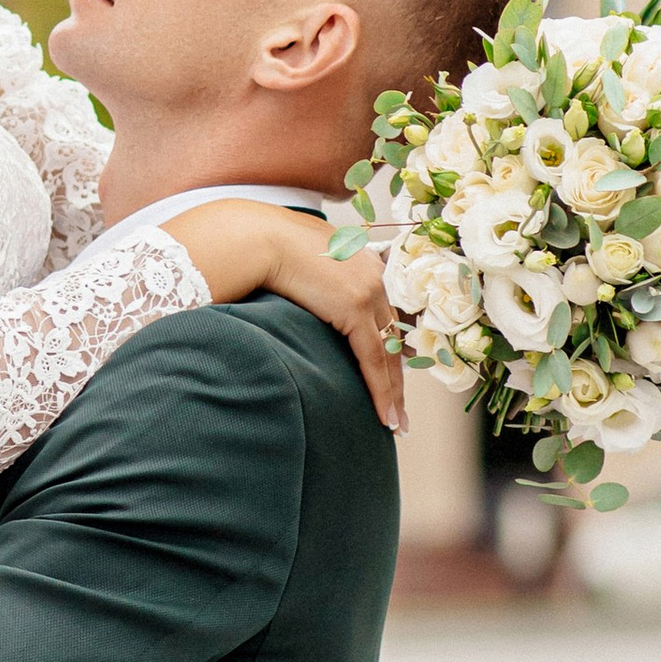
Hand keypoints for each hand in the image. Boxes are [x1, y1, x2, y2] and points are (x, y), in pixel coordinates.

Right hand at [167, 204, 406, 433]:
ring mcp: (368, 292)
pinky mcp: (355, 309)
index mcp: (364, 264)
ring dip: (394, 393)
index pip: (385, 316)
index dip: (390, 349)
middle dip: (398, 377)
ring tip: (396, 423)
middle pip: (393, 337)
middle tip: (402, 409)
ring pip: (389, 354)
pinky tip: (385, 415)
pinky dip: (381, 391)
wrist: (258, 238)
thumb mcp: (303, 262)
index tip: (394, 375)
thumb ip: (319, 279)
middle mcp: (375, 276)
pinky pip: (374, 360)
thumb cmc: (267, 247)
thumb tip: (307, 294)